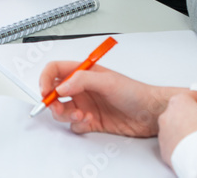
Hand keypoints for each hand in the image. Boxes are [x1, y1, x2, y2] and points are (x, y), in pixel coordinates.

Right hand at [39, 61, 185, 136]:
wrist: (151, 114)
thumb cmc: (135, 92)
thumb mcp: (107, 81)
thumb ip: (81, 81)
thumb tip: (60, 86)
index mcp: (84, 72)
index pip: (56, 70)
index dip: (46, 79)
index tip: (46, 91)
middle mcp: (83, 88)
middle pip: (55, 92)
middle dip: (52, 101)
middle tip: (58, 107)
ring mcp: (86, 105)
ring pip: (62, 110)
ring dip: (66, 114)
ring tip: (80, 115)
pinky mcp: (92, 121)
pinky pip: (74, 125)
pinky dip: (77, 125)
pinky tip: (89, 121)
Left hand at [158, 85, 196, 165]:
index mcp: (179, 101)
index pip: (195, 97)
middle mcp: (167, 114)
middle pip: (186, 111)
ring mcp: (164, 132)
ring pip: (179, 127)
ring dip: (189, 131)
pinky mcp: (164, 148)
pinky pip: (175, 142)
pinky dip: (184, 143)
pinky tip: (195, 148)